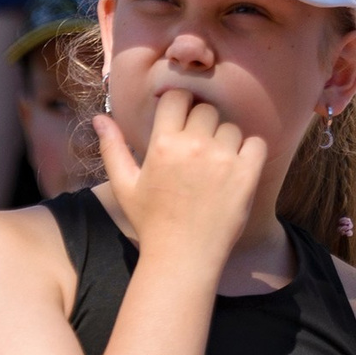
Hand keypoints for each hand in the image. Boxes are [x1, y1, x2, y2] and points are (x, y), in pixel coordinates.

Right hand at [94, 89, 263, 270]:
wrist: (183, 257)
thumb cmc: (151, 222)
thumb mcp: (124, 185)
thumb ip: (112, 148)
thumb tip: (99, 118)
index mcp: (163, 144)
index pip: (178, 96)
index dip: (179, 104)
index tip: (180, 119)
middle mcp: (195, 146)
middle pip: (206, 109)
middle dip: (201, 124)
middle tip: (197, 148)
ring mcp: (223, 159)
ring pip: (230, 127)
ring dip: (224, 140)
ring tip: (214, 165)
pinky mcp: (246, 174)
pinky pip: (256, 143)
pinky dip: (249, 150)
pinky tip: (236, 167)